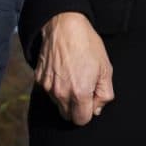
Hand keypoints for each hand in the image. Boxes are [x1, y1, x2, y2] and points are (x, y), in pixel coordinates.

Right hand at [35, 12, 114, 126]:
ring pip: (57, 103)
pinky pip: (48, 91)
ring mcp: (47, 86)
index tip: (91, 98)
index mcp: (79, 93)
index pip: (81, 120)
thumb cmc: (88, 45)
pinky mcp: (39, 78)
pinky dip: (55, 86)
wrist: (64, 25)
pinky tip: (62, 71)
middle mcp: (60, 93)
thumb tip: (96, 108)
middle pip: (67, 116)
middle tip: (83, 88)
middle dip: (76, 108)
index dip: (88, 112)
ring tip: (72, 76)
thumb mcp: (106, 69)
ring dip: (65, 97)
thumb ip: (105, 95)